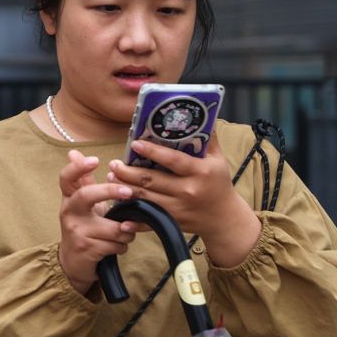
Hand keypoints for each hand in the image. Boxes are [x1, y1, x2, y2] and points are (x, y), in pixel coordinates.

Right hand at [58, 149, 139, 297]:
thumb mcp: (83, 204)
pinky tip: (116, 246)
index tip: (95, 159)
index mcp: (69, 198)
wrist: (72, 263)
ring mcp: (77, 231)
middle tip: (128, 192)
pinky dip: (122, 246)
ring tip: (124, 233)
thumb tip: (73, 152)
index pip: (67, 178)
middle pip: (87, 194)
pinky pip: (116, 244)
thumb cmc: (83, 228)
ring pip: (114, 226)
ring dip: (127, 232)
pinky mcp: (86, 249)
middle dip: (111, 191)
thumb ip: (83, 180)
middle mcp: (69, 212)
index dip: (78, 167)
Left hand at [108, 137, 261, 266]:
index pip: (172, 160)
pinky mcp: (172, 222)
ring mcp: (178, 209)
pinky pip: (147, 220)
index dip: (152, 151)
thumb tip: (201, 114)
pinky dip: (131, 216)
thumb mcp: (217, 159)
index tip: (135, 144)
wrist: (225, 217)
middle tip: (113, 163)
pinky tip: (117, 209)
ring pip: (144, 199)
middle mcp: (188, 190)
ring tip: (111, 177)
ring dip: (124, 189)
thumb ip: (208, 138)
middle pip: (151, 180)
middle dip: (128, 172)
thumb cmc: (218, 183)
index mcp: (199, 171)